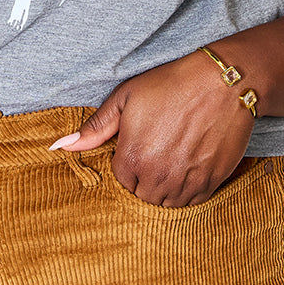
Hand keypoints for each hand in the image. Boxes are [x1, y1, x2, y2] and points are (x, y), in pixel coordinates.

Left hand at [51, 52, 254, 206]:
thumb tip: (60, 147)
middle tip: (157, 151)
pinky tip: (190, 166)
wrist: (223, 82)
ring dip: (166, 188)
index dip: (129, 163)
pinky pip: (193, 202)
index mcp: (132, 157)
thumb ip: (95, 128)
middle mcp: (158, 176)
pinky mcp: (211, 182)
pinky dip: (188, 190)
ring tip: (173, 159)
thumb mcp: (126, 98)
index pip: (121, 181)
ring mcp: (186, 182)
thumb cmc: (172, 84)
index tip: (140, 146)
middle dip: (145, 179)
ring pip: (167, 203)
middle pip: (142, 196)